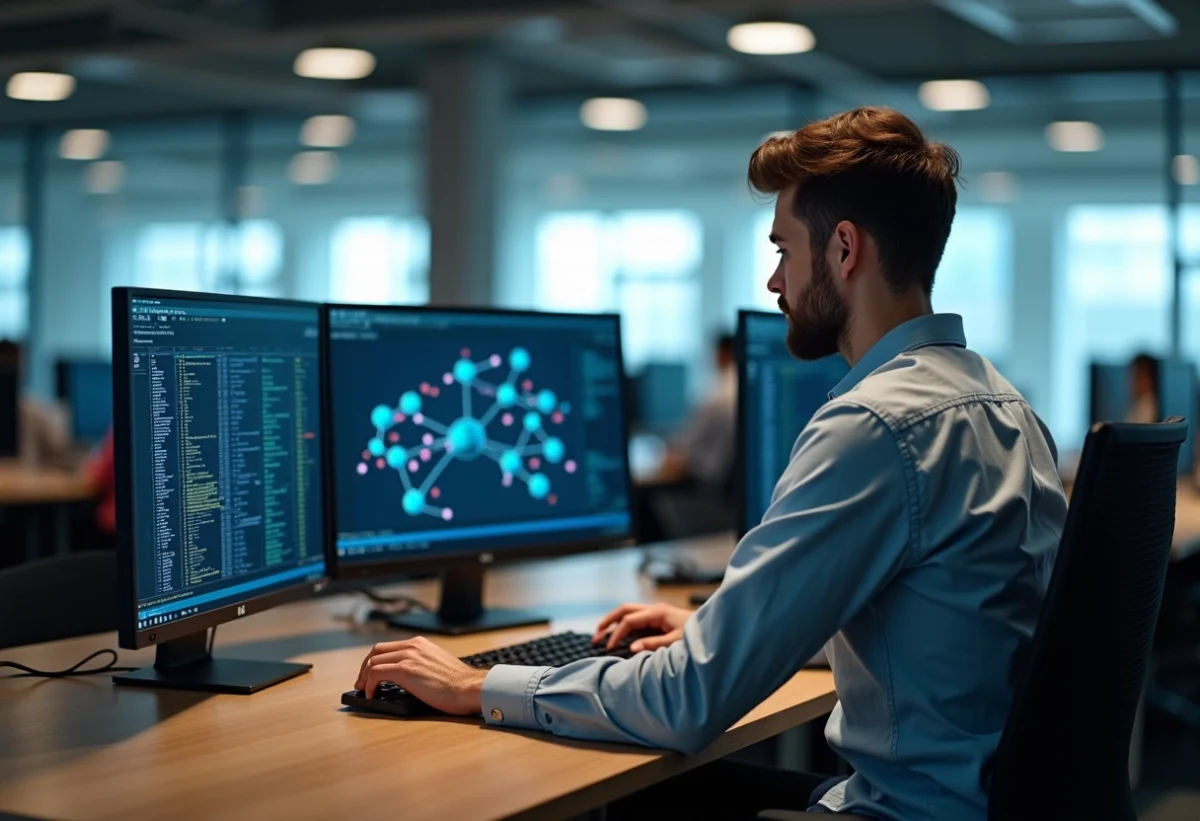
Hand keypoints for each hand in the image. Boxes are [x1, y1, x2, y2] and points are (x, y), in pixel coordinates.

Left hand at [354, 636, 487, 714]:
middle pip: (376, 651)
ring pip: (373, 662)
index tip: (369, 673)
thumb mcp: (437, 664)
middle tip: (361, 683)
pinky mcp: (406, 670)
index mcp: (420, 643)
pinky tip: (371, 694)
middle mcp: (413, 646)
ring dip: (363, 677)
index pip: (388, 647)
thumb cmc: (459, 684)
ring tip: (364, 691)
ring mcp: (409, 656)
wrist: (469, 688)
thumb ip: (422, 663)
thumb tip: (408, 677)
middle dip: (364, 667)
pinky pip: (376, 673)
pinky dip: (369, 684)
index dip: (374, 661)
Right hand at [593, 602, 691, 652]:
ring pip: (628, 613)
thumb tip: (632, 648)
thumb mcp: (675, 642)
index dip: (617, 634)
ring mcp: (656, 614)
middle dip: (608, 622)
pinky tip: (619, 637)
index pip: (629, 620)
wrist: (714, 631)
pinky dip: (624, 627)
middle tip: (595, 637)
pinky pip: (636, 620)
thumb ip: (653, 644)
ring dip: (614, 623)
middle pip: (624, 610)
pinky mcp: (659, 620)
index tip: (609, 648)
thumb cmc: (697, 637)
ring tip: (601, 635)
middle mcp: (654, 610)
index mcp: (657, 612)